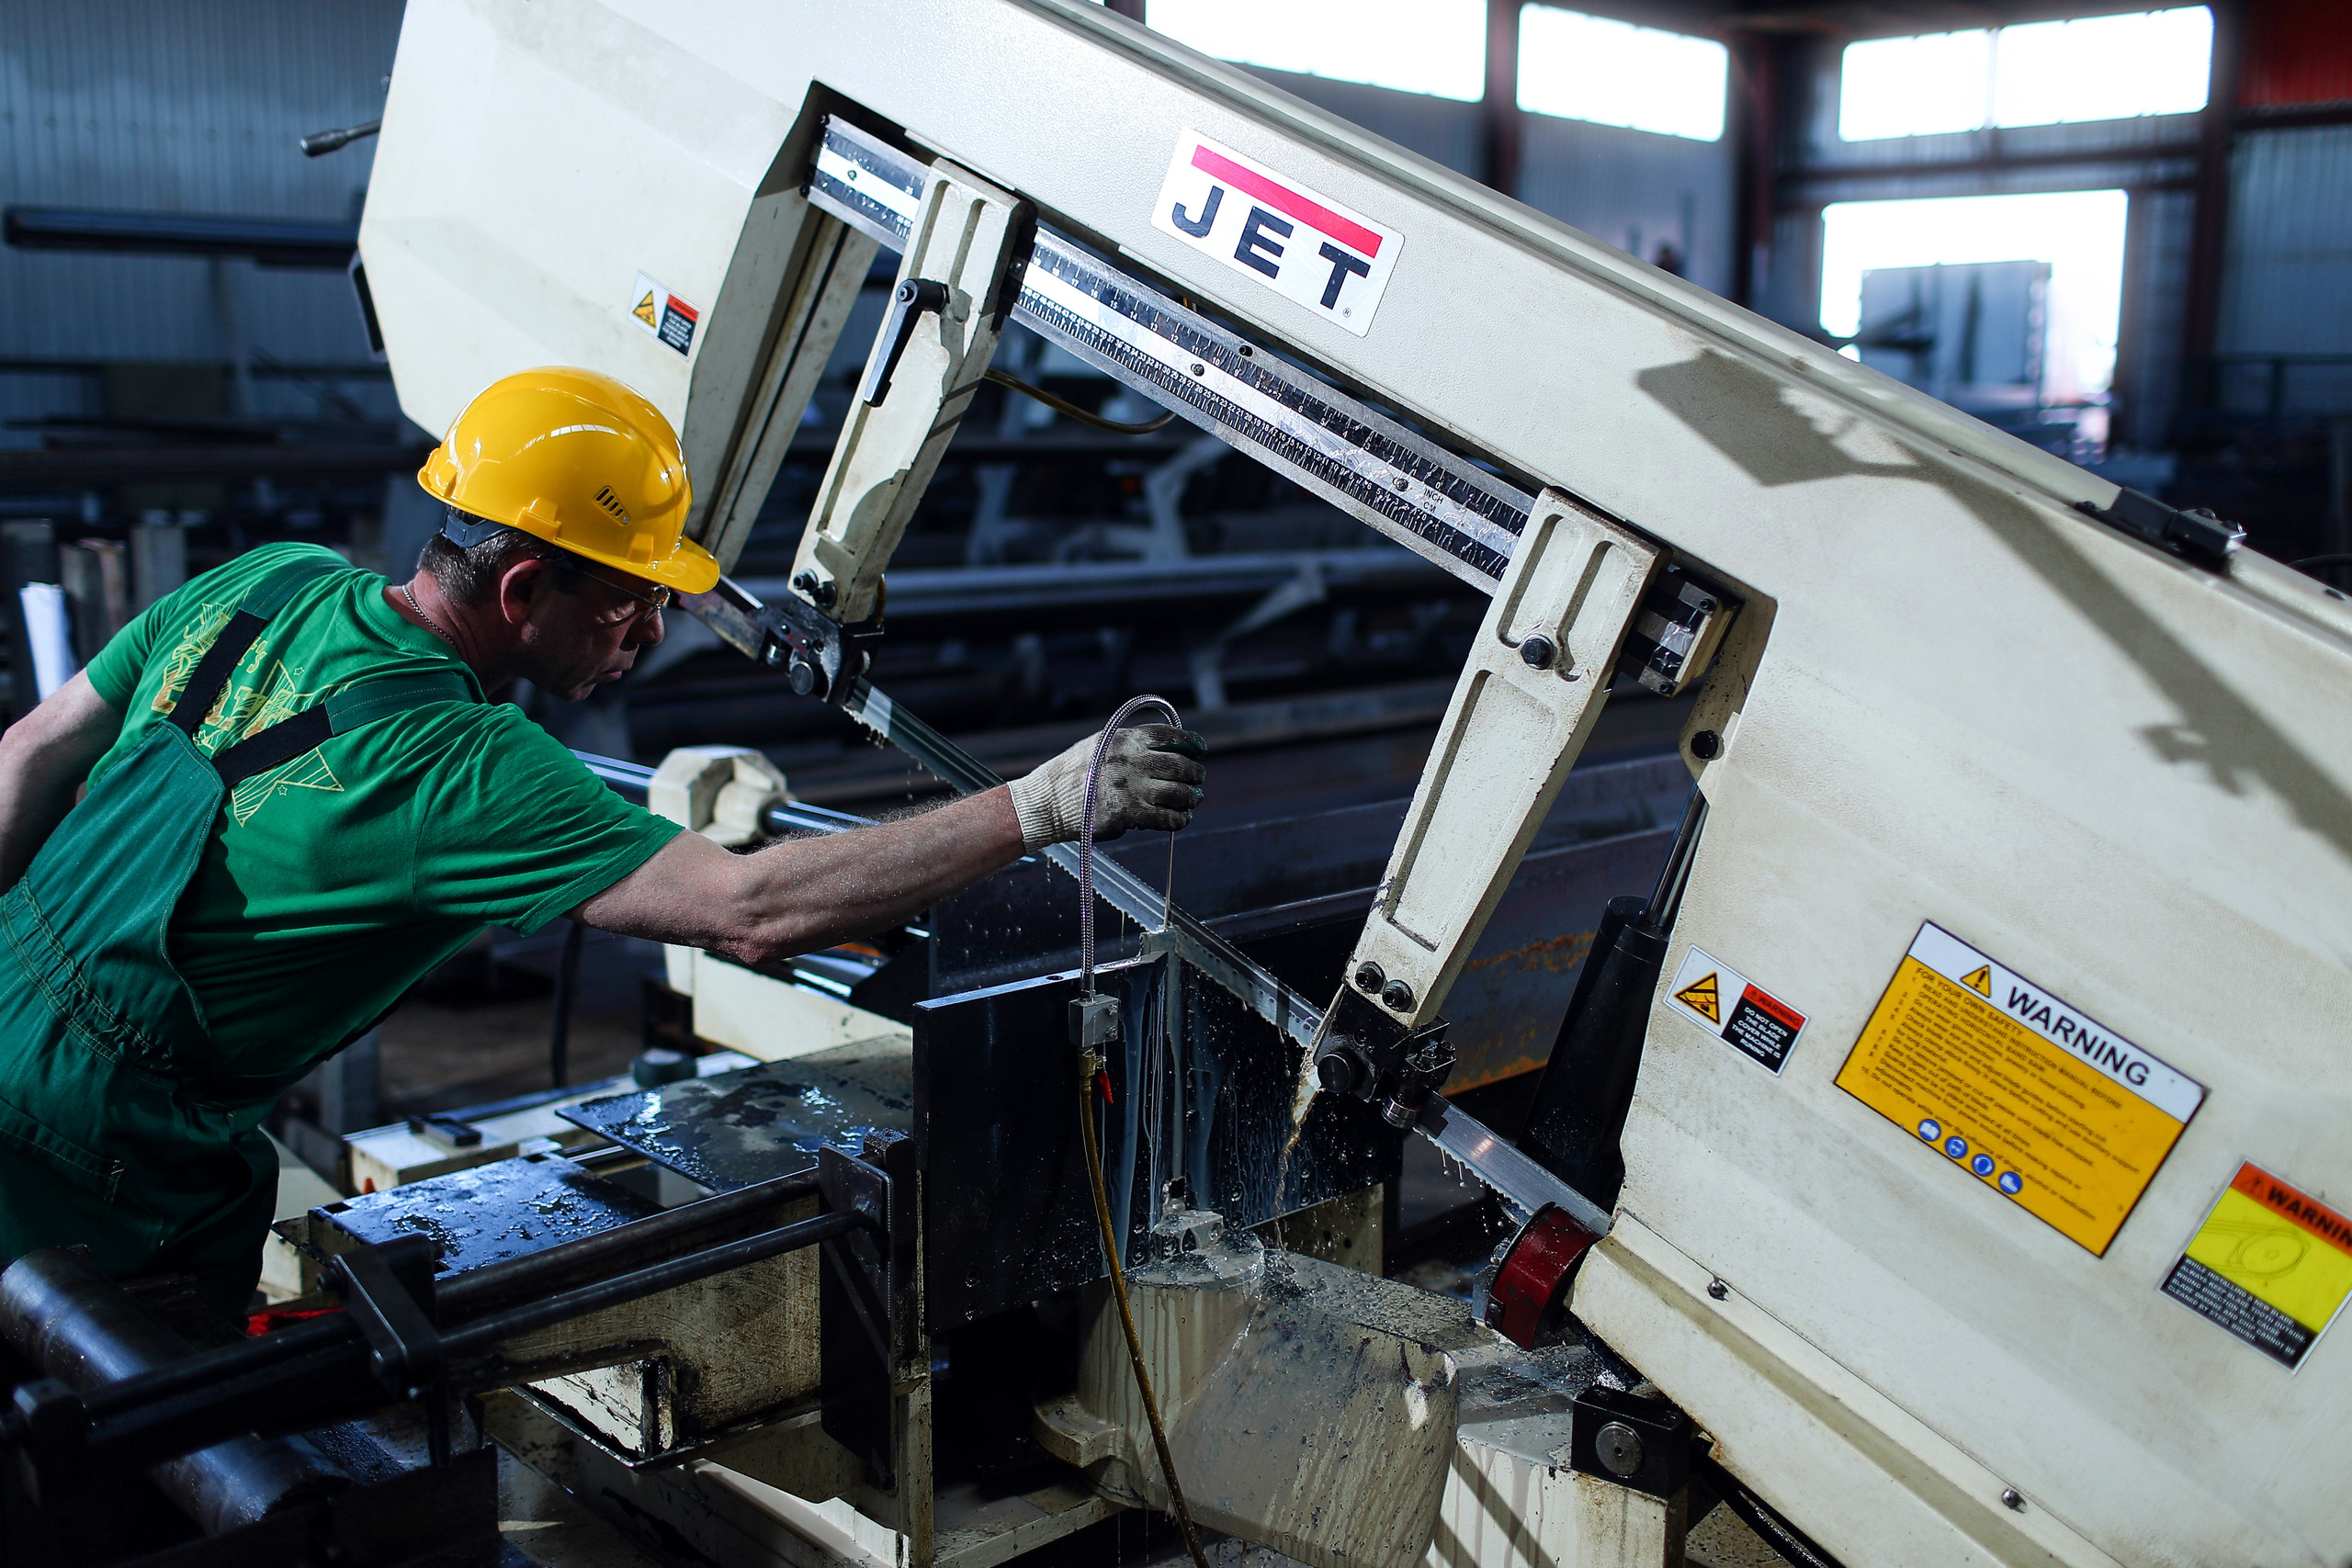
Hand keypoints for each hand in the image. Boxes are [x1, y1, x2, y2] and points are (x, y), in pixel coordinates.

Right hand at [1007, 724, 1206, 848]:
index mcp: (1124, 739)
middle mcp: (1130, 760)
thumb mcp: (1100, 744)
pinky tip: (1180, 819)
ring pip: (1178, 793)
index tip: (1200, 750)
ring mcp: (1130, 788)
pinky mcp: (1127, 814)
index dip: (1191, 742)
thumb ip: (1131, 744)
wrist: (1047, 802)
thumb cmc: (1074, 773)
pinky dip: (1179, 819)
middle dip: (1195, 774)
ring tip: (1192, 800)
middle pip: (1179, 765)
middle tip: (1199, 779)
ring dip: (1190, 798)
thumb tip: (1169, 750)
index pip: (1169, 736)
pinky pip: (1166, 818)